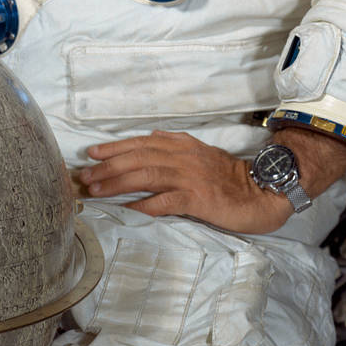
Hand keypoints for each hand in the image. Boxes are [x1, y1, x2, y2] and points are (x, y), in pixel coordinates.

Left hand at [77, 129, 292, 233]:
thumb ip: (176, 143)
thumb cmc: (228, 175)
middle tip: (85, 176)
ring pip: (145, 175)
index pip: (140, 143)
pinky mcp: (197, 198)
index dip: (114, 148)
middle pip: (137, 158)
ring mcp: (189, 177)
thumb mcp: (200, 151)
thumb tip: (153, 136)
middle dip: (108, 166)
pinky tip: (126, 209)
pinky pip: (165, 201)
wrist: (260, 190)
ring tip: (96, 190)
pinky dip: (143, 204)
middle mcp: (182, 156)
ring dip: (117, 183)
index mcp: (181, 145)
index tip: (91, 153)